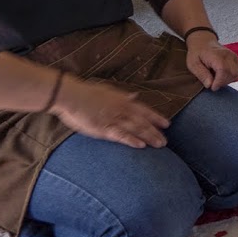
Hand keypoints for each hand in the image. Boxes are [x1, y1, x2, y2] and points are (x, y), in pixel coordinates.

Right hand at [50, 76, 169, 148]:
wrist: (70, 95)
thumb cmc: (86, 93)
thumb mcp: (108, 90)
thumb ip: (122, 95)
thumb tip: (135, 96)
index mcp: (123, 100)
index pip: (144, 110)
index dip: (156, 117)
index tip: (167, 124)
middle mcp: (122, 109)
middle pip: (143, 122)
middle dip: (155, 131)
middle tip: (165, 141)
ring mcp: (113, 119)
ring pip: (135, 129)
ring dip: (149, 137)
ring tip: (159, 145)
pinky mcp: (103, 128)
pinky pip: (121, 135)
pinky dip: (131, 140)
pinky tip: (141, 146)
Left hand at [186, 36, 237, 90]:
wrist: (203, 42)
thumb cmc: (197, 53)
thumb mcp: (193, 64)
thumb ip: (201, 74)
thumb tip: (209, 85)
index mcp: (217, 55)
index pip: (223, 71)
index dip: (219, 82)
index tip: (212, 87)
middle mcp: (228, 55)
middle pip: (231, 73)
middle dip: (223, 82)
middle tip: (213, 83)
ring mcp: (233, 57)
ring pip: (236, 73)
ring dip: (228, 80)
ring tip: (217, 80)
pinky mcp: (236, 59)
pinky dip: (231, 77)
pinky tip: (222, 76)